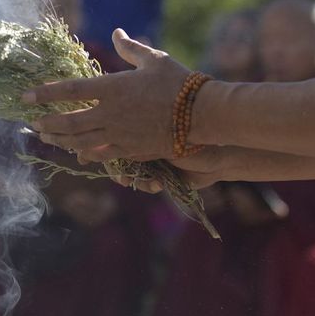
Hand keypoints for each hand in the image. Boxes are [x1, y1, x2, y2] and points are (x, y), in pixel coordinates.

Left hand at [25, 28, 189, 162]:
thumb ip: (130, 48)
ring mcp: (119, 135)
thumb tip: (116, 33)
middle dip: (47, 122)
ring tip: (47, 136)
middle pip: (68, 121)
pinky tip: (77, 152)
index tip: (26, 96)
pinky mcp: (130, 150)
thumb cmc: (178, 82)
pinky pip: (101, 155)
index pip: (69, 91)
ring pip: (80, 141)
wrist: (202, 115)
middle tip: (33, 122)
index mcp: (112, 88)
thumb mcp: (153, 59)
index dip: (45, 94)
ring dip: (60, 139)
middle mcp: (110, 114)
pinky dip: (85, 153)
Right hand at [107, 147, 228, 193]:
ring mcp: (153, 161)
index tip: (97, 159)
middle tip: (122, 179)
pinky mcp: (161, 175)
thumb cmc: (191, 139)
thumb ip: (136, 144)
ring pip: (132, 174)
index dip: (105, 151)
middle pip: (121, 159)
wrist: (217, 160)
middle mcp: (146, 145)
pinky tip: (158, 185)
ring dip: (134, 180)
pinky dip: (149, 185)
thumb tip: (106, 147)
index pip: (116, 140)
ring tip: (138, 183)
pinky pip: (147, 183)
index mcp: (142, 130)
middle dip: (119, 171)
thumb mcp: (158, 140)